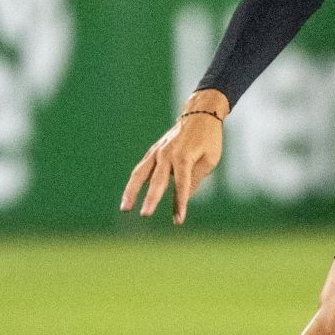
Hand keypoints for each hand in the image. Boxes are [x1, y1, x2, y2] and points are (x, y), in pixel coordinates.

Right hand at [120, 92, 227, 224]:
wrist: (200, 114)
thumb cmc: (209, 139)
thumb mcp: (210, 160)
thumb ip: (195, 179)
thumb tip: (182, 198)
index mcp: (184, 157)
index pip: (182, 185)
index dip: (180, 203)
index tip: (178, 220)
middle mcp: (167, 154)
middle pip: (157, 180)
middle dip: (151, 199)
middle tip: (145, 215)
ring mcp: (157, 152)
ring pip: (140, 174)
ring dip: (131, 191)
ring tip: (124, 208)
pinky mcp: (153, 152)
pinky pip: (141, 169)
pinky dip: (134, 183)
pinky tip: (128, 197)